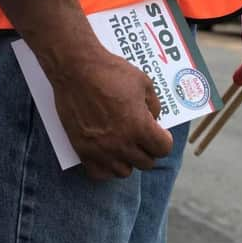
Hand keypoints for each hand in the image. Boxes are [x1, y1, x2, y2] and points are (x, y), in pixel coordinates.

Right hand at [0, 0, 172, 179]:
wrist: (76, 69)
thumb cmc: (111, 72)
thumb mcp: (144, 83)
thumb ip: (153, 105)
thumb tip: (154, 120)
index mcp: (139, 126)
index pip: (163, 149)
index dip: (164, 140)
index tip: (160, 133)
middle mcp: (121, 143)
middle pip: (146, 163)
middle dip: (149, 150)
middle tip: (144, 138)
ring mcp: (100, 149)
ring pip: (123, 172)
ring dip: (129, 160)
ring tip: (126, 146)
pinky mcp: (82, 149)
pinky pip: (99, 173)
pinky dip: (106, 167)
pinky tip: (108, 154)